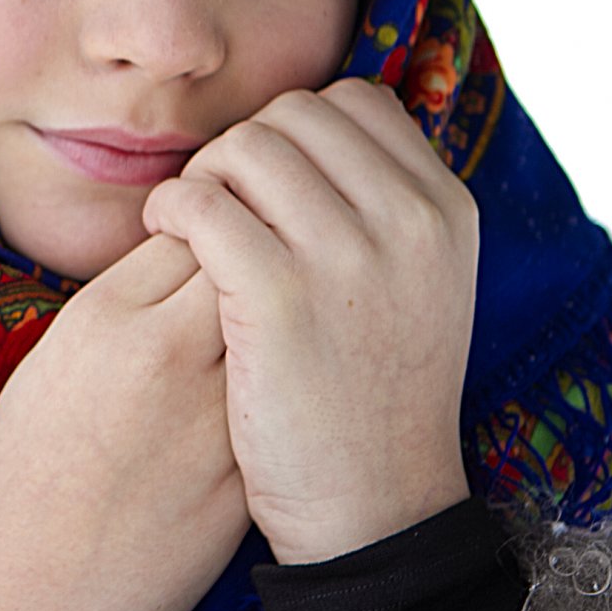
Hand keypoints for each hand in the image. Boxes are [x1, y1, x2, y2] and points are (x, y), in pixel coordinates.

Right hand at [0, 235, 249, 610]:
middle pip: (246, 259)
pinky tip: (271, 397)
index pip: (187, 224)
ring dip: (281, 319)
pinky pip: (287, 398)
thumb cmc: (29, 470)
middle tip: (254, 273)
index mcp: (102, 314)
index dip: (207, 226)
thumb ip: (121, 301)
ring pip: (280, 328)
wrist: (34, 586)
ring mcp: (215, 413)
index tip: (208, 241)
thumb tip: (184, 256)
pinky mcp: (248, 468)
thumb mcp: (53, 358)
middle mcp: (164, 352)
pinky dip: (286, 387)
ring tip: (267, 331)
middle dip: (256, 258)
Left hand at [141, 78, 475, 565]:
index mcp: (446, 210)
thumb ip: (381, 208)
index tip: (264, 185)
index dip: (294, 131)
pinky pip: (198, 203)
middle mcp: (408, 220)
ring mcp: (346, 256)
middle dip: (241, 153)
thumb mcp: (415, 287)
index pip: (355, 102)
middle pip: (291, 117)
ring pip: (241, 149)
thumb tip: (307, 135)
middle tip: (217, 209)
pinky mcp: (277, 296)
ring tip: (189, 231)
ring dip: (201, 180)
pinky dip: (168, 210)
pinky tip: (165, 243)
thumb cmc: (370, 396)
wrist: (372, 508)